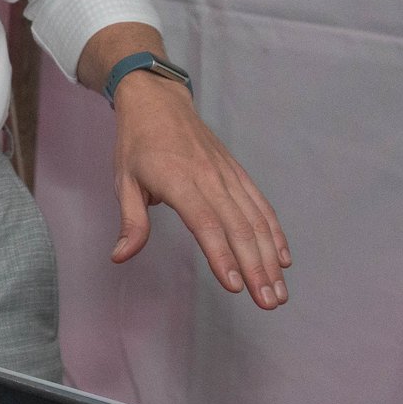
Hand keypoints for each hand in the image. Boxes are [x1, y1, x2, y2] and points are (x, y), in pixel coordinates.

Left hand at [109, 73, 291, 307]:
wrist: (158, 100)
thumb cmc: (137, 143)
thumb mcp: (123, 180)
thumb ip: (131, 222)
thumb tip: (120, 257)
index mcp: (179, 181)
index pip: (206, 224)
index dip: (222, 256)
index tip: (234, 286)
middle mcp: (210, 178)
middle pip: (239, 228)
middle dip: (256, 268)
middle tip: (268, 303)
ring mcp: (228, 175)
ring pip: (256, 220)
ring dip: (270, 258)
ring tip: (279, 292)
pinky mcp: (237, 173)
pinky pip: (261, 205)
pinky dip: (274, 232)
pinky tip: (282, 259)